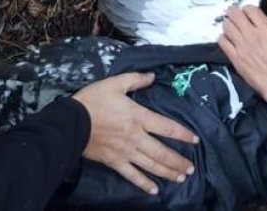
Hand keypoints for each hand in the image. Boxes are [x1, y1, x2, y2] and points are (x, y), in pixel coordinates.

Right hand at [74, 73, 199, 195]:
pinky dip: (143, 183)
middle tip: (191, 169)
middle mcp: (135, 137)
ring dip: (167, 172)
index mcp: (138, 117)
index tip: (195, 140)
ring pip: (151, 165)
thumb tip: (152, 76)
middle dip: (178, 161)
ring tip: (180, 178)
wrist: (71, 122)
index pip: (166, 127)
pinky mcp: (114, 162)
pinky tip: (154, 189)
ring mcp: (125, 152)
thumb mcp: (114, 83)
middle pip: (162, 152)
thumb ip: (135, 79)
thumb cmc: (93, 101)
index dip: (183, 134)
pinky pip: (132, 175)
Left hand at [218, 6, 266, 102]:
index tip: (249, 13)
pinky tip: (228, 41)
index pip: (250, 9)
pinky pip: (222, 42)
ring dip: (228, 24)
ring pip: (226, 26)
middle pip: (234, 14)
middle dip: (234, 12)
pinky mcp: (235, 59)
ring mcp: (242, 46)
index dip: (248, 9)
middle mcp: (252, 34)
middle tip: (235, 15)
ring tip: (232, 28)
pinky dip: (223, 38)